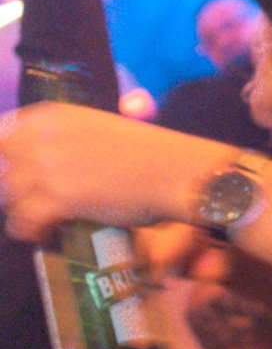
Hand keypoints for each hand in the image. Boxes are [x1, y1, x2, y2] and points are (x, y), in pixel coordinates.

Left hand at [0, 104, 223, 242]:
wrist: (177, 172)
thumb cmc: (148, 152)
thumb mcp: (99, 130)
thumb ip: (63, 138)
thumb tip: (36, 160)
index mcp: (52, 116)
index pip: (1, 134)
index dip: (6, 159)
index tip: (15, 173)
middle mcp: (43, 138)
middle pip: (2, 170)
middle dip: (13, 188)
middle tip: (34, 201)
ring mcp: (49, 169)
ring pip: (9, 197)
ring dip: (22, 210)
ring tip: (42, 219)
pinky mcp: (59, 199)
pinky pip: (24, 222)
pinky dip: (32, 231)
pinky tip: (46, 233)